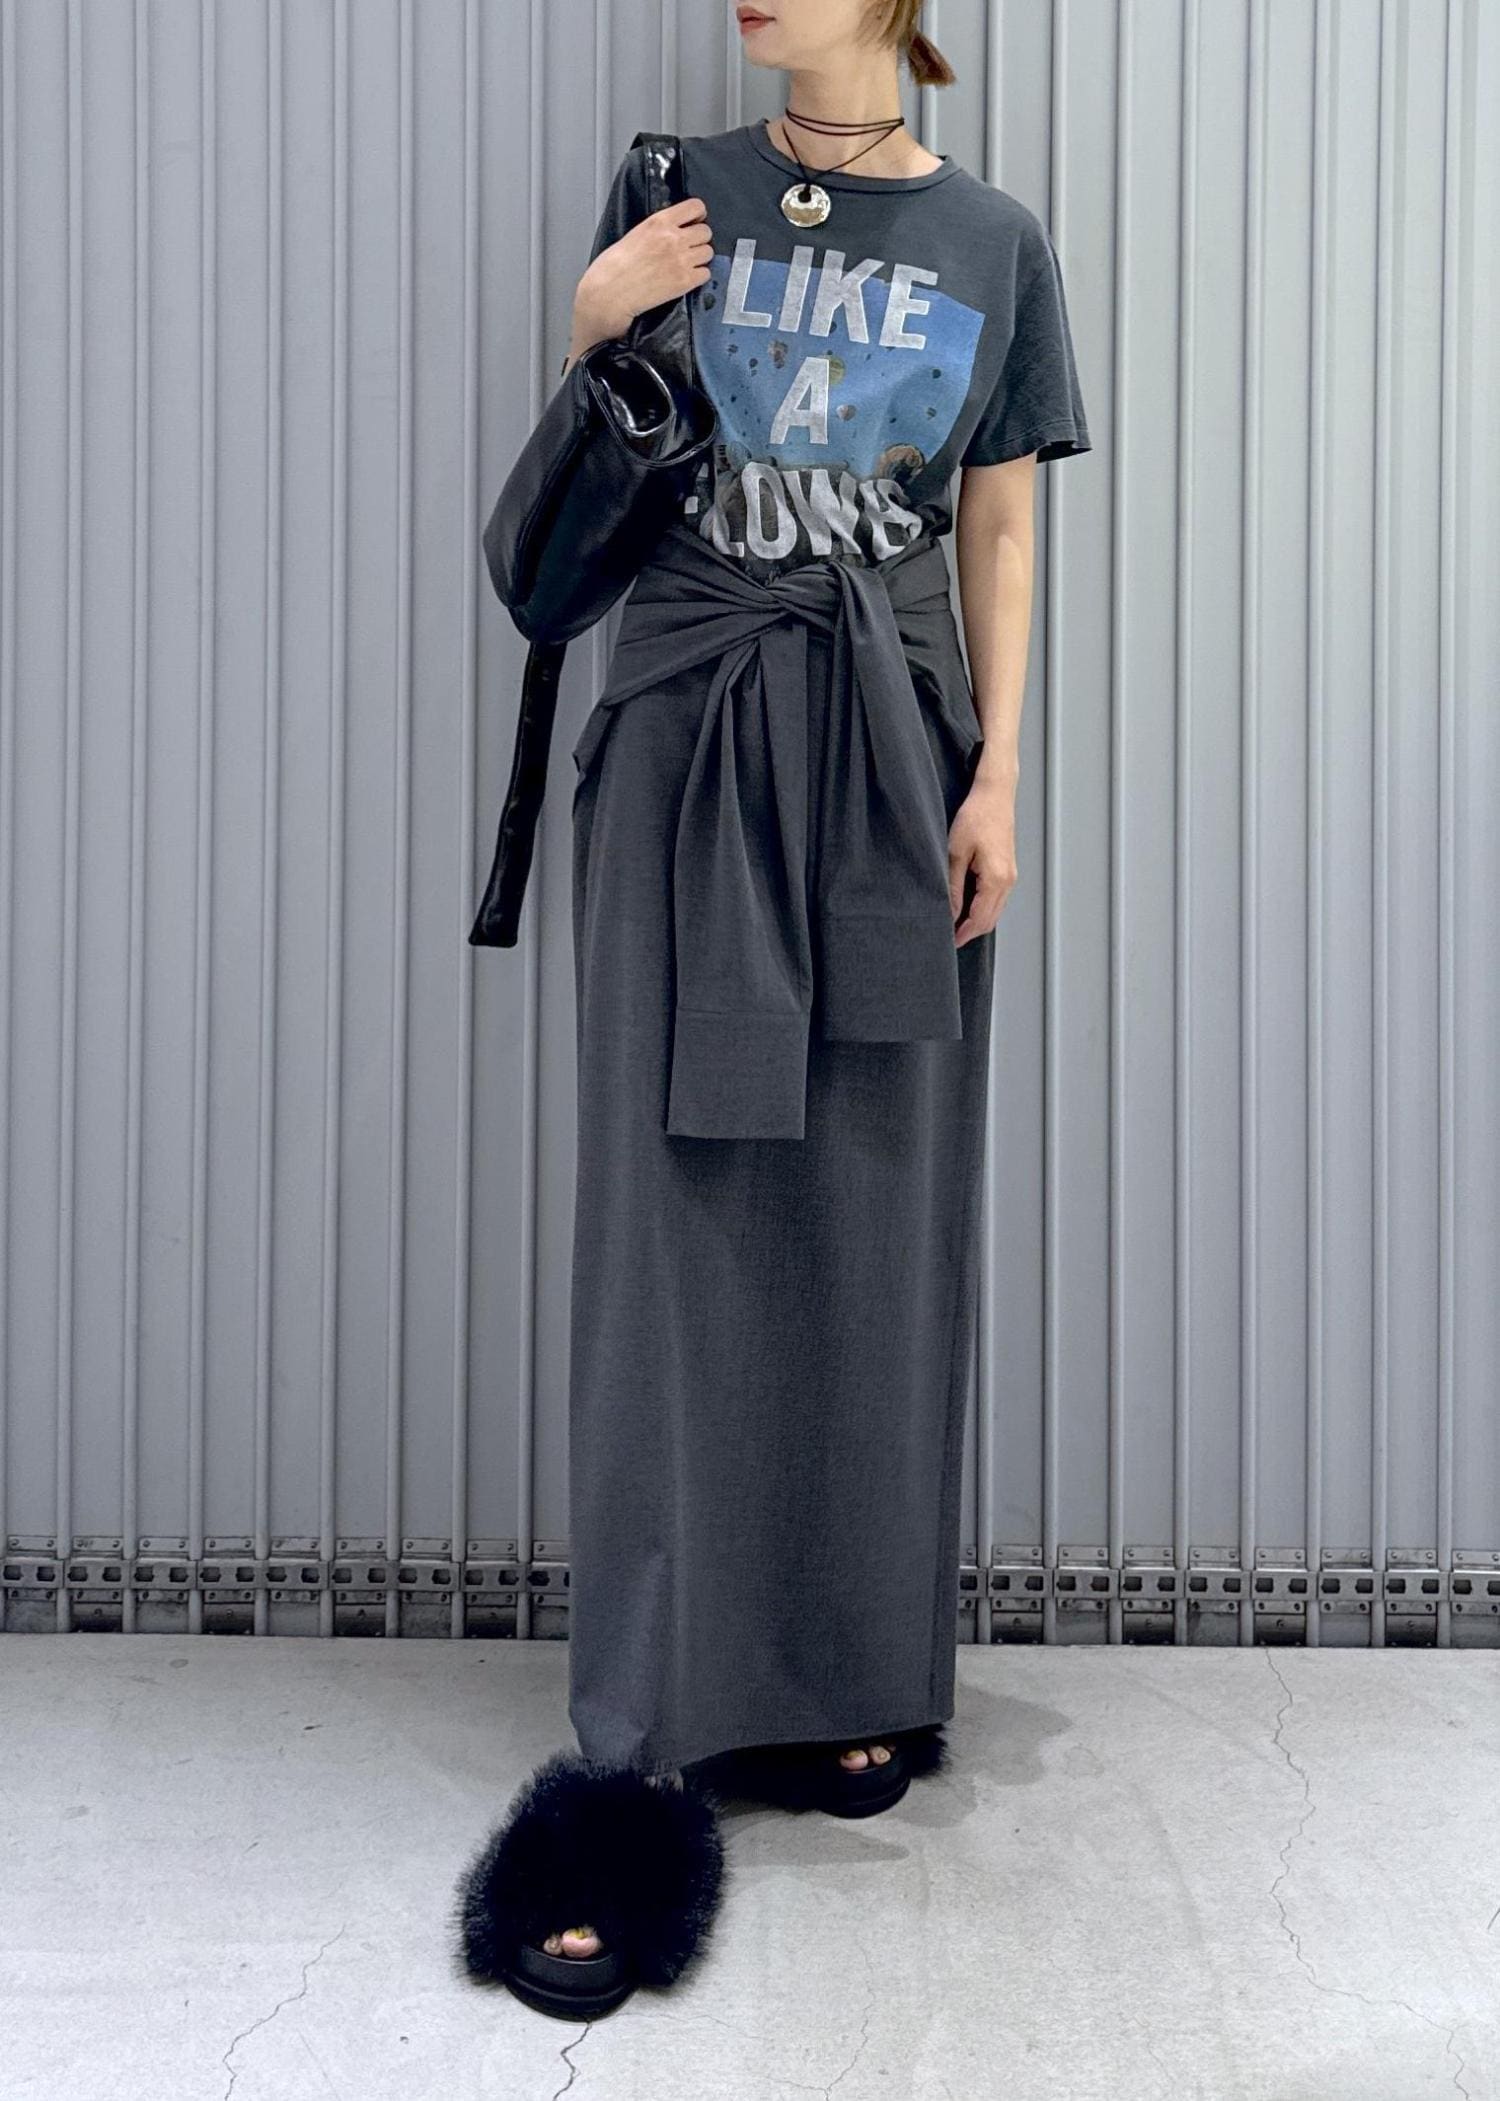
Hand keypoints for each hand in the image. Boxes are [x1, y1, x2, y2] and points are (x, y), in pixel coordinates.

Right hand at [574, 195, 713, 344]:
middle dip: (699, 239)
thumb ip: (658, 229)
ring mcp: (681, 260)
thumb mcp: (636, 234)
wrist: (610, 293)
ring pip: (708, 252)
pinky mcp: (684, 281)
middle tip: (689, 248)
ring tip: (687, 264)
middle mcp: (673, 238)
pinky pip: (705, 274)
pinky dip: (699, 276)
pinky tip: (686, 278)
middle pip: (705, 231)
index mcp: (659, 221)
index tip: (694, 222)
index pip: (696, 207)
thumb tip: (673, 229)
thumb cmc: (614, 266)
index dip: (698, 215)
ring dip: (700, 258)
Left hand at [948, 770, 1017, 946]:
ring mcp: (1011, 876)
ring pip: (994, 911)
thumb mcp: (955, 852)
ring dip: (977, 921)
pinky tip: (966, 908)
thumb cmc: (974, 817)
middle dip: (970, 932)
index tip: (948, 943)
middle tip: (949, 939)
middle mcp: (1008, 881)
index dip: (963, 934)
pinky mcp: (1008, 870)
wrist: (994, 795)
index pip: (980, 919)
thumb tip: (949, 914)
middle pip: (990, 920)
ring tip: (955, 926)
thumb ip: (953, 886)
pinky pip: (997, 899)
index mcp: (996, 878)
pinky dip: (983, 909)